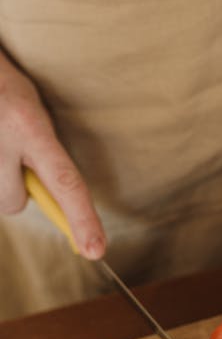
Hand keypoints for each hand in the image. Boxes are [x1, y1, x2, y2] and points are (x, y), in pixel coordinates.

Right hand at [0, 49, 105, 257]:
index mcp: (28, 125)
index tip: (95, 251)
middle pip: (14, 203)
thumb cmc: (5, 87)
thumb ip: (45, 154)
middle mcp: (1, 139)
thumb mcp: (32, 112)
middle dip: (16, 190)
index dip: (82, 219)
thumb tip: (56, 202)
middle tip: (11, 154)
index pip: (64, 182)